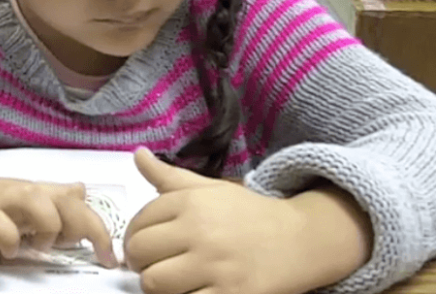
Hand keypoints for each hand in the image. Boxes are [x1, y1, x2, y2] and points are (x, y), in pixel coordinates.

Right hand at [0, 176, 118, 268]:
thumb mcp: (12, 202)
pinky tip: (7, 251)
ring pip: (37, 201)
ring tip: (41, 247)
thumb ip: (45, 198)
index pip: (75, 200)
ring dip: (50, 226)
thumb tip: (80, 191)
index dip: (99, 225)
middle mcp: (16, 193)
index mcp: (29, 191)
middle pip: (65, 200)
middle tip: (100, 256)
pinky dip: (9, 239)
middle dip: (90, 228)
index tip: (109, 256)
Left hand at [123, 148, 310, 293]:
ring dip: (157, 286)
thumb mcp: (209, 189)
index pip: (138, 223)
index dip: (134, 238)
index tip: (145, 245)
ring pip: (154, 284)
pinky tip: (192, 291)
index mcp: (190, 203)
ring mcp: (215, 266)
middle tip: (154, 265)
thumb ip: (169, 176)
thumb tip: (138, 154)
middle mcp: (200, 231)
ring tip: (172, 281)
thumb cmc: (250, 214)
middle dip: (140, 263)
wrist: (302, 239)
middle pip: (140, 254)